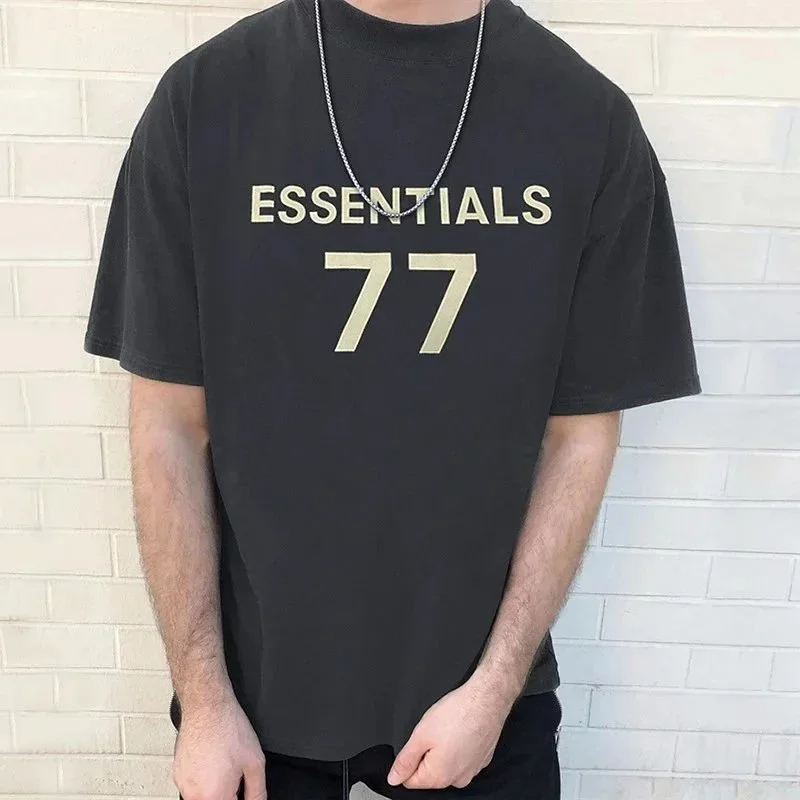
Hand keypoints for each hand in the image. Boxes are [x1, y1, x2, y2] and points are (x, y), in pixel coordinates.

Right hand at [173, 694, 266, 799]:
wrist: (207, 707)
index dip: (239, 798)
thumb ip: (257, 792)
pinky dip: (204, 779)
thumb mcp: (255, 762)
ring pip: (203, 797)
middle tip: (234, 776)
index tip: (241, 789)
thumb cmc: (228, 728)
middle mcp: (194, 795)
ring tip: (224, 765)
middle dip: (228, 794)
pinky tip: (213, 761)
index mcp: (215, 796)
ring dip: (215, 788)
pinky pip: (193, 786)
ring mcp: (183, 785)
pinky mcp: (177, 775)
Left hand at [386, 675, 514, 789]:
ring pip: (447, 764)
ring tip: (448, 728)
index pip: (411, 781)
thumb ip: (405, 760)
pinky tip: (460, 729)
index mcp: (439, 777)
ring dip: (443, 749)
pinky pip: (462, 757)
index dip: (407, 760)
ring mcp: (472, 770)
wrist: (487, 700)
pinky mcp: (481, 759)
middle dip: (426, 753)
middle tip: (433, 731)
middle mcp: (457, 779)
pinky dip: (459, 746)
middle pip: (429, 773)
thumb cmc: (457, 714)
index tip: (415, 742)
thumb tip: (394, 778)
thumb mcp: (420, 735)